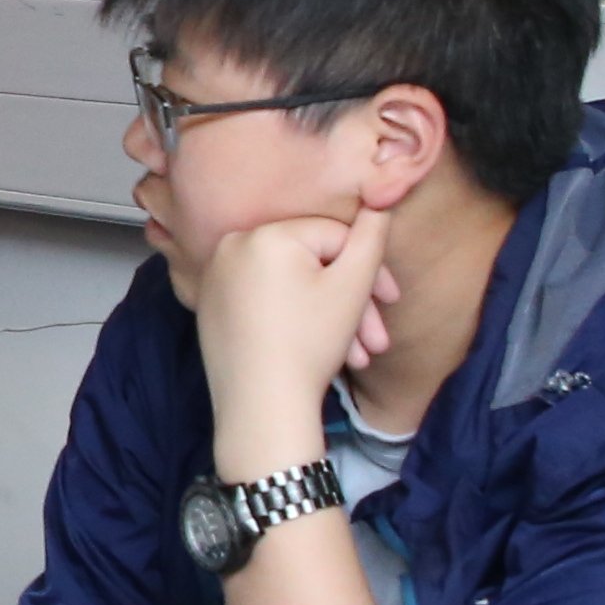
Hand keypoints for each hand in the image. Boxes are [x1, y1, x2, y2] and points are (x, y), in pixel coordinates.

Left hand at [195, 207, 391, 479]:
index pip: (334, 236)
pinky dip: (294, 319)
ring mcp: (216, 276)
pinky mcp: (211, 304)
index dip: (370, 270)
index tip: (392, 301)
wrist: (261, 407)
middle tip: (378, 340)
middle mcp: (232, 245)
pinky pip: (263, 300)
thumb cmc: (310, 344)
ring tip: (359, 357)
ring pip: (291, 286)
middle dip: (352, 301)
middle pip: (311, 263)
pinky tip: (320, 351)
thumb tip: (380, 197)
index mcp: (265, 233)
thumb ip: (371, 237)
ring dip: (329, 317)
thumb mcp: (352, 286)